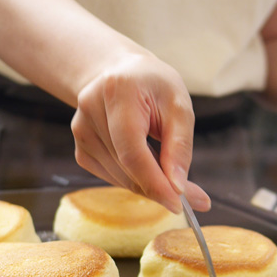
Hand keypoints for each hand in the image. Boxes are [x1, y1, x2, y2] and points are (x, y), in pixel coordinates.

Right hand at [71, 52, 210, 212]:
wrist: (122, 73)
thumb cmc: (154, 86)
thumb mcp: (179, 106)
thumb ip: (180, 146)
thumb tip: (178, 188)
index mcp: (117, 91)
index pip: (132, 151)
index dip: (155, 182)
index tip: (179, 204)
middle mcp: (91, 110)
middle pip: (127, 168)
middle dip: (161, 188)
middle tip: (195, 198)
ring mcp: (81, 131)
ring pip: (121, 178)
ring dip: (151, 183)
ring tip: (169, 165)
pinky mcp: (81, 148)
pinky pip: (113, 178)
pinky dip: (136, 178)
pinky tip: (147, 160)